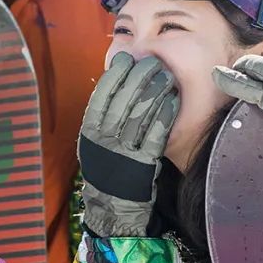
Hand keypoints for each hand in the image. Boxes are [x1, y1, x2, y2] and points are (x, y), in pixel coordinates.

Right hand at [78, 53, 178, 236]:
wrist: (112, 204)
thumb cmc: (106, 165)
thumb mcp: (94, 140)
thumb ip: (102, 115)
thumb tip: (116, 80)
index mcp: (89, 131)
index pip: (102, 96)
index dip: (115, 74)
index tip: (126, 58)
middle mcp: (104, 140)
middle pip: (123, 101)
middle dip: (139, 77)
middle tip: (153, 62)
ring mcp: (123, 151)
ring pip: (141, 114)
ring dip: (155, 91)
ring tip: (166, 75)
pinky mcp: (143, 163)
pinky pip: (155, 134)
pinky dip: (164, 115)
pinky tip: (173, 100)